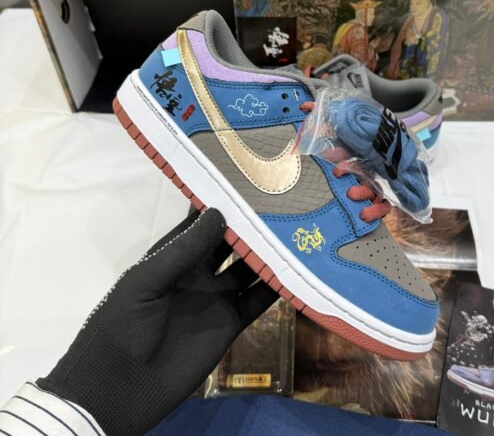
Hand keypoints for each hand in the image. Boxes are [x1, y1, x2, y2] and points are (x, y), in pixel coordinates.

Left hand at [37, 209, 276, 435]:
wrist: (120, 389)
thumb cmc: (123, 325)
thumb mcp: (147, 280)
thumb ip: (183, 249)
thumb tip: (218, 211)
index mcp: (175, 256)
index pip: (202, 221)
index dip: (222, 202)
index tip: (247, 180)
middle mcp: (199, 271)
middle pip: (232, 241)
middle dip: (253, 224)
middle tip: (283, 202)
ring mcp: (217, 296)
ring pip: (250, 267)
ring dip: (269, 252)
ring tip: (297, 230)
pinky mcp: (231, 322)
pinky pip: (258, 300)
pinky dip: (276, 287)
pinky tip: (297, 271)